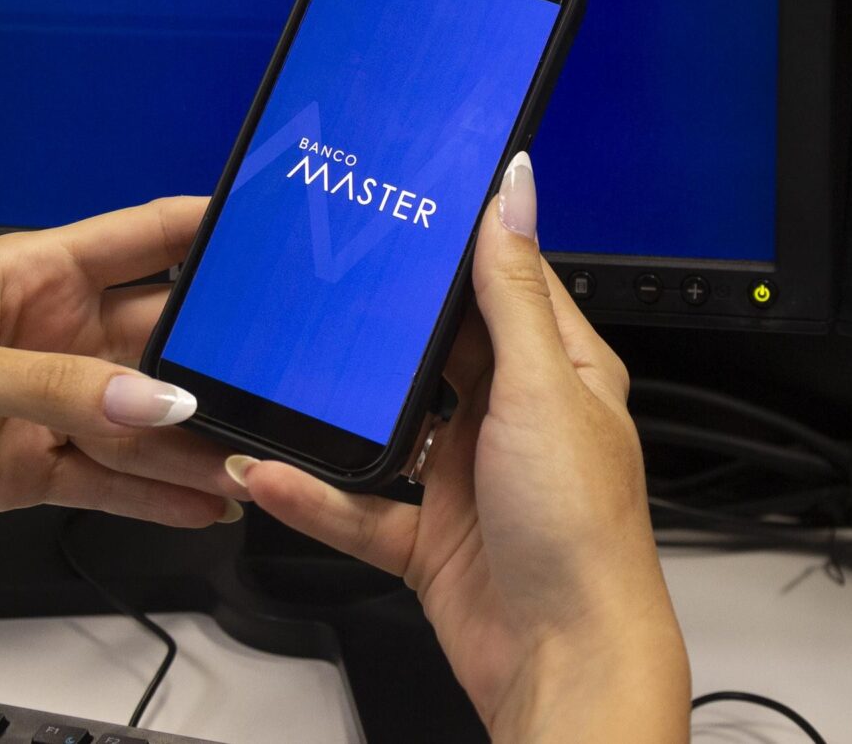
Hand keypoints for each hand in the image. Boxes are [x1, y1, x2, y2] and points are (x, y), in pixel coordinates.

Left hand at [0, 198, 245, 732]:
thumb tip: (154, 401)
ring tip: (250, 457)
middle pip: (157, 338)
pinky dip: (152, 493)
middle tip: (280, 376)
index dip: (210, 231)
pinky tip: (198, 504)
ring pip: (140, 415)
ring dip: (190, 438)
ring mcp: (42, 401)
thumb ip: (60, 389)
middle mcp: (49, 332)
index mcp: (32, 273)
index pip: (144, 238)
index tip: (277, 233)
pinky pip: (106, 476)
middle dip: (215, 357)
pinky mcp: (26, 465)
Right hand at [244, 153, 689, 743]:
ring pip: (387, 430)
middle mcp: (516, 418)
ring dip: (334, 416)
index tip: (401, 209)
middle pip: (437, 351)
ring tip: (275, 383)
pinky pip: (359, 506)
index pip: (505, 283)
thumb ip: (513, 292)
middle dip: (380, 328)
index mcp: (561, 370)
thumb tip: (515, 192)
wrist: (566, 661)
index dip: (458, 246)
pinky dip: (313, 493)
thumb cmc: (583, 532)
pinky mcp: (433, 538)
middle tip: (318, 286)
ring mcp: (471, 478)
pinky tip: (268, 473)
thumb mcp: (543, 388)